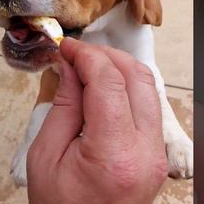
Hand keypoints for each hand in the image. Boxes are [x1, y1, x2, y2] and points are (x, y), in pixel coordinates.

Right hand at [27, 38, 167, 203]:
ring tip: (89, 68)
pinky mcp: (157, 155)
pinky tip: (104, 88)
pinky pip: (149, 107)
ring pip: (149, 88)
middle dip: (106, 56)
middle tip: (78, 54)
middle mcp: (146, 151)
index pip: (109, 82)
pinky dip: (128, 89)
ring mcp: (157, 154)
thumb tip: (71, 67)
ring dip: (120, 69)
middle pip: (137, 78)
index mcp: (115, 153)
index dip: (87, 56)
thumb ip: (64, 105)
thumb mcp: (47, 156)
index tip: (68, 48)